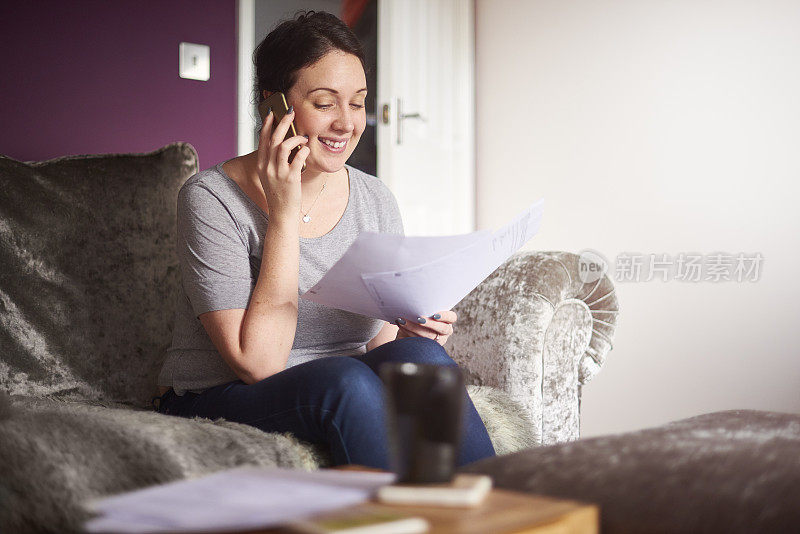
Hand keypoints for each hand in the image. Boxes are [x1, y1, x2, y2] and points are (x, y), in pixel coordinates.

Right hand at [256, 106, 309, 221]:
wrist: (281, 213)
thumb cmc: (279, 194)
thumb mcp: (271, 176)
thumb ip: (274, 161)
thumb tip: (283, 144)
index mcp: (262, 165)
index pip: (263, 140)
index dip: (268, 125)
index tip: (272, 113)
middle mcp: (267, 167)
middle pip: (273, 138)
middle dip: (282, 123)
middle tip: (291, 112)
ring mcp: (278, 173)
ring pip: (283, 146)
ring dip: (295, 138)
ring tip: (304, 137)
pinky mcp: (290, 178)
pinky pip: (297, 158)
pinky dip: (303, 150)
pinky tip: (307, 149)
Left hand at [393, 310, 456, 345]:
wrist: (409, 327)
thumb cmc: (419, 314)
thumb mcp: (424, 310)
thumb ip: (425, 306)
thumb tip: (416, 300)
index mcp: (447, 320)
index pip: (452, 317)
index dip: (445, 316)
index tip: (435, 315)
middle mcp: (445, 331)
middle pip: (442, 328)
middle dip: (430, 324)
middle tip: (418, 319)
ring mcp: (437, 340)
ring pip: (429, 336)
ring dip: (414, 327)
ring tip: (403, 320)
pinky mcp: (426, 347)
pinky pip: (419, 341)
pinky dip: (408, 332)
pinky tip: (401, 325)